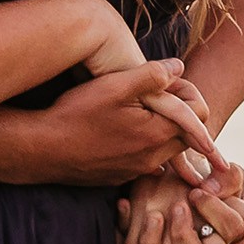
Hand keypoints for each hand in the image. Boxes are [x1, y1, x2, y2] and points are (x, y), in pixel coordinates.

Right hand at [73, 3, 236, 187]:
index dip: (187, 93)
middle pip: (186, 134)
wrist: (43, 149)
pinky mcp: (119, 176)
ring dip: (158, 129)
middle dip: (177, 112)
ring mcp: (136, 171)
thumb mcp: (114, 86)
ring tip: (134, 110)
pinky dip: (141, 144)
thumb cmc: (77, 114)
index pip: (201, 114)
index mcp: (158, 134)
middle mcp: (153, 158)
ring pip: (165, 148)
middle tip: (151, 94)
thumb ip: (152, 75)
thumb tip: (179, 66)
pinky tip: (118, 129)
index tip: (165, 83)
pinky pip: (144, 160)